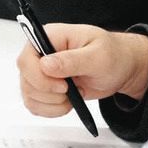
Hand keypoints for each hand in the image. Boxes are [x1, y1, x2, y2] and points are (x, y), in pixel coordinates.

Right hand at [17, 23, 147, 117]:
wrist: (120, 68)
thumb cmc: (113, 55)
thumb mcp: (98, 56)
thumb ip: (72, 60)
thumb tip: (46, 64)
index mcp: (50, 36)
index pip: (27, 58)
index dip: (39, 77)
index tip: (63, 86)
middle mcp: (41, 53)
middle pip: (26, 79)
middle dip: (49, 94)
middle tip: (72, 91)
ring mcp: (41, 71)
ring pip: (29, 95)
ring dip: (52, 104)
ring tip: (73, 95)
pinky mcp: (44, 87)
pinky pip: (35, 105)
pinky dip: (51, 110)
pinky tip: (68, 103)